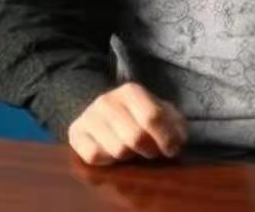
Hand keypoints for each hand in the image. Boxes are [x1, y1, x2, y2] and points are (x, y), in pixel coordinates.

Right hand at [68, 82, 188, 165]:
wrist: (101, 113)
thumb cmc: (137, 115)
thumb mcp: (160, 112)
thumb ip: (175, 123)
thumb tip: (178, 140)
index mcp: (131, 91)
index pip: (152, 117)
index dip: (166, 138)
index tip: (171, 149)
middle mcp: (107, 100)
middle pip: (135, 137)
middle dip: (149, 151)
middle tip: (151, 152)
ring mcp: (89, 117)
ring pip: (117, 150)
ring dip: (129, 157)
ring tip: (131, 151)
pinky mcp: (76, 134)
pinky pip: (95, 157)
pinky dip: (108, 161)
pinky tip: (112, 154)